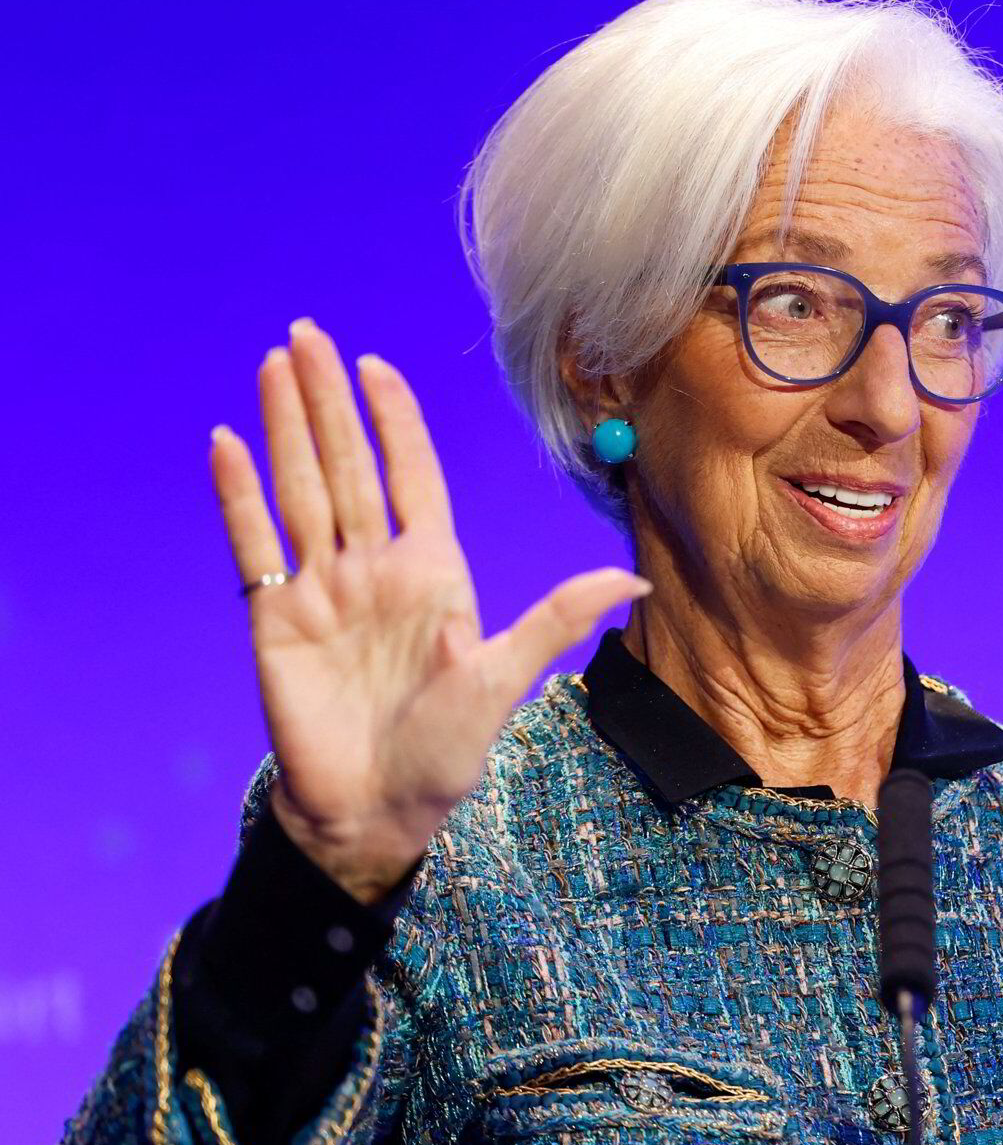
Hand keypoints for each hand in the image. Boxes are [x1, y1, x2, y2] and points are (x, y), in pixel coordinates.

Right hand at [209, 319, 647, 901]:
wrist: (375, 811)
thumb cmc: (446, 752)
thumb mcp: (505, 680)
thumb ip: (556, 620)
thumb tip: (632, 582)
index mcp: (433, 571)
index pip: (412, 476)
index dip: (395, 420)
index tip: (376, 365)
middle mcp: (375, 567)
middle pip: (350, 464)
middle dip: (328, 400)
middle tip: (306, 333)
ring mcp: (322, 588)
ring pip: (302, 488)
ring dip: (286, 428)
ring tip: (272, 364)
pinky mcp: (275, 619)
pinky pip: (255, 544)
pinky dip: (239, 494)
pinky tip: (227, 441)